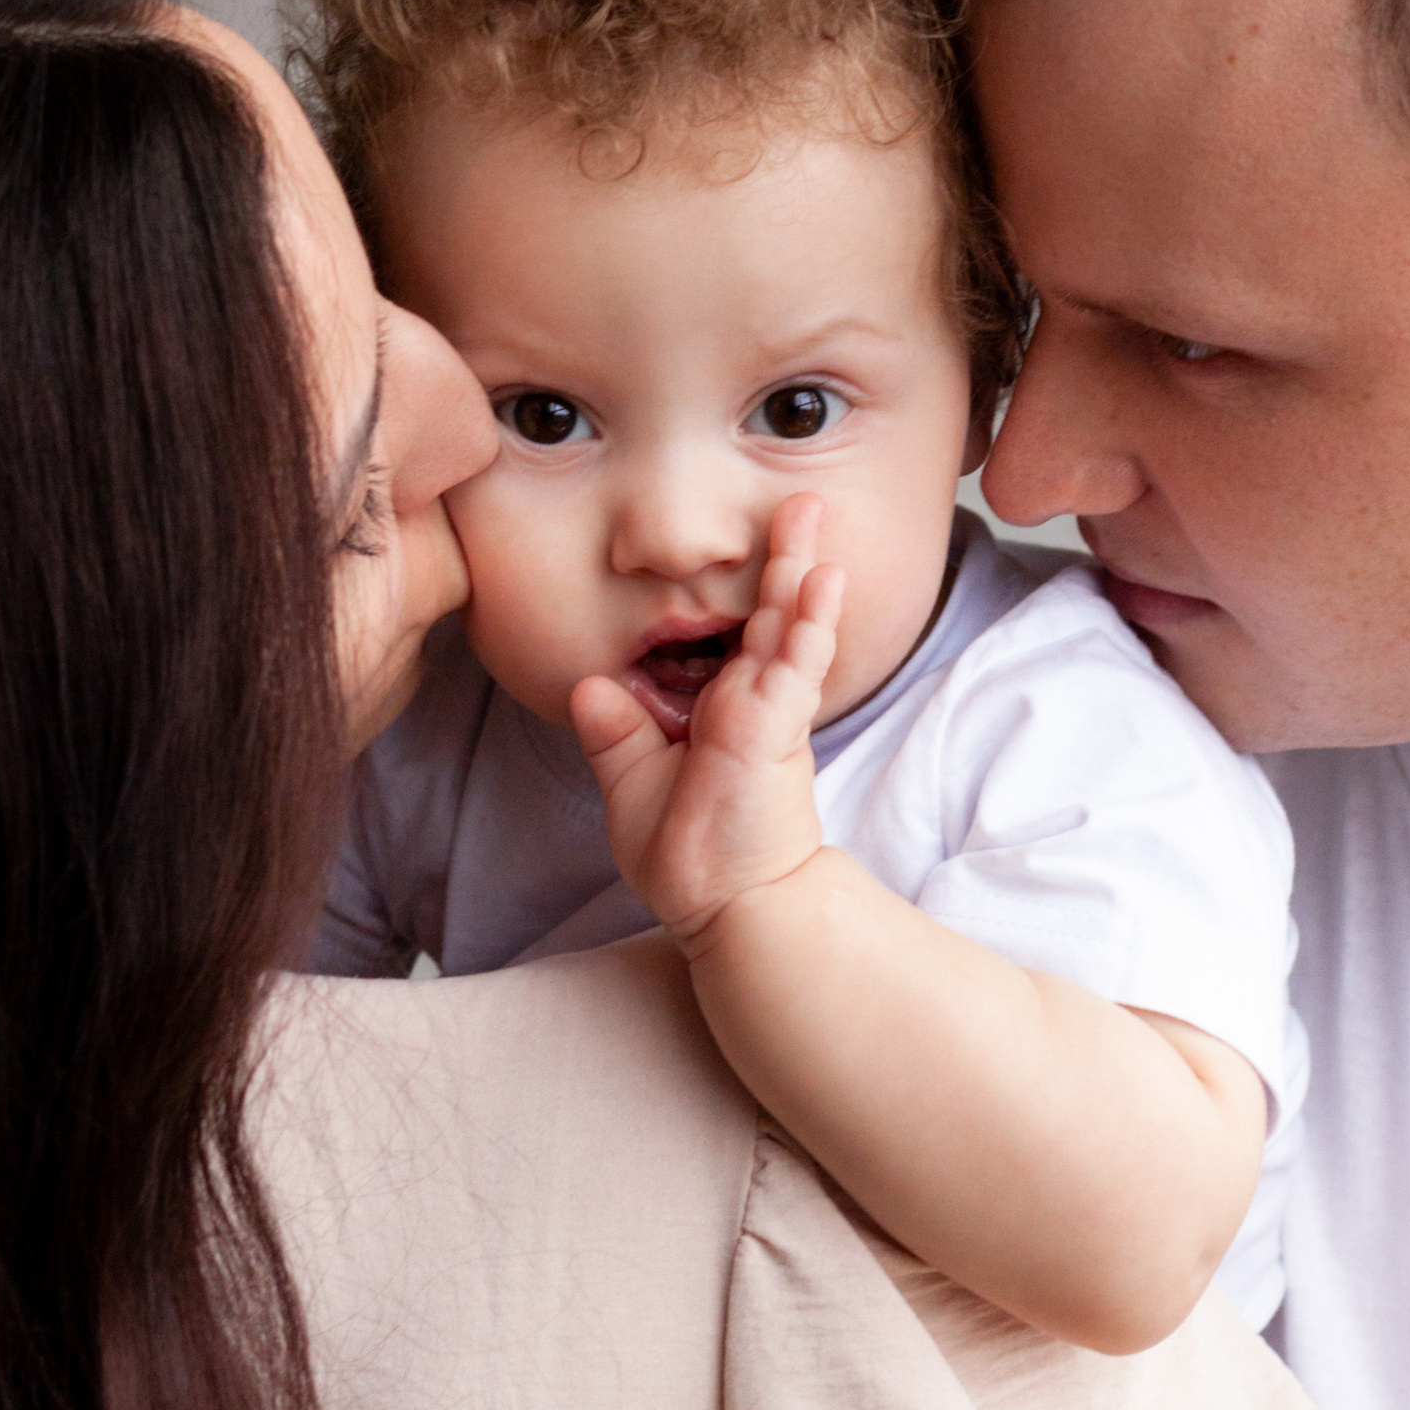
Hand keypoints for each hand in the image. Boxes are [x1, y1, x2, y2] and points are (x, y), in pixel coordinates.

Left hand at [569, 497, 844, 948]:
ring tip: (809, 511)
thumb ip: (615, 735)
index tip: (755, 548)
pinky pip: (794, 664)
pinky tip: (821, 579)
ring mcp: (766, 712)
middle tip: (797, 502)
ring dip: (799, 567)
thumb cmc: (688, 858)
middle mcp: (750, 703)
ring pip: (785, 625)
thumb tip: (588, 686)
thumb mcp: (633, 786)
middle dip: (781, 558)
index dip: (749, 595)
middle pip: (769, 616)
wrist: (724, 907)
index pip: (739, 639)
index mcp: (724, 712)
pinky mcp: (774, 728)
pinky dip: (808, 620)